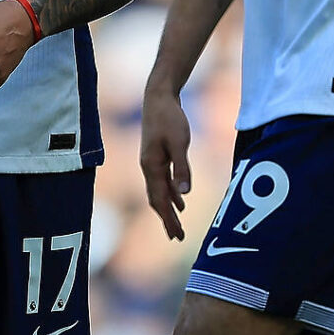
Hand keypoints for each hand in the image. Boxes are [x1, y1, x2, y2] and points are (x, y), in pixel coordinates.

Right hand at [139, 84, 192, 239]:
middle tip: (177, 237)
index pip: (160, 200)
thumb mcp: (179, 142)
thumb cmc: (169, 117)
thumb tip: (184, 194)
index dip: (168, 219)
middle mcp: (148, 168)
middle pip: (156, 200)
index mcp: (151, 167)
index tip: (176, 236)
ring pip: (159, 192)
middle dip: (167, 220)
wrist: (158, 97)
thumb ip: (181, 168)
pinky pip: (162, 182)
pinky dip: (170, 194)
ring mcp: (151, 162)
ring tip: (176, 225)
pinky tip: (180, 201)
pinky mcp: (157, 156)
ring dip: (168, 210)